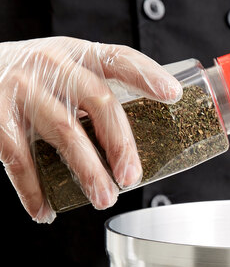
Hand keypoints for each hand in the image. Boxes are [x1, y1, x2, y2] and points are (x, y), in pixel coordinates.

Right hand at [0, 37, 181, 222]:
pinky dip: (33, 190)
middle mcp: (54, 66)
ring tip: (103, 199)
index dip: (147, 75)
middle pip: (100, 102)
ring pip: (66, 132)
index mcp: (80, 56)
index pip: (119, 59)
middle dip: (121, 144)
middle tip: (131, 178)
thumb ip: (99, 101)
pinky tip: (45, 210)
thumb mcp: (69, 74)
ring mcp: (24, 88)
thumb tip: (136, 156)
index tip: (172, 94)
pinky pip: (19, 157)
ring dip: (88, 172)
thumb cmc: (36, 81)